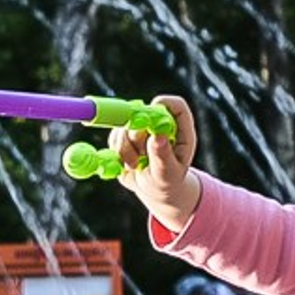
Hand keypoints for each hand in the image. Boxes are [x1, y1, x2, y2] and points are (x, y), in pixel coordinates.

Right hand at [111, 93, 202, 226]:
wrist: (154, 189)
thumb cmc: (167, 180)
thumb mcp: (168, 173)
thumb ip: (163, 156)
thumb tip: (157, 136)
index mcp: (180, 129)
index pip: (177, 106)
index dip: (164, 105)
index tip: (150, 120)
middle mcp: (161, 123)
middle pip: (144, 111)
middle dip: (137, 133)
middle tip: (139, 153)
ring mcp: (142, 127)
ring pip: (126, 125)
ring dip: (126, 148)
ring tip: (135, 165)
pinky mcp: (125, 134)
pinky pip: (114, 136)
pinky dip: (117, 152)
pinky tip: (128, 164)